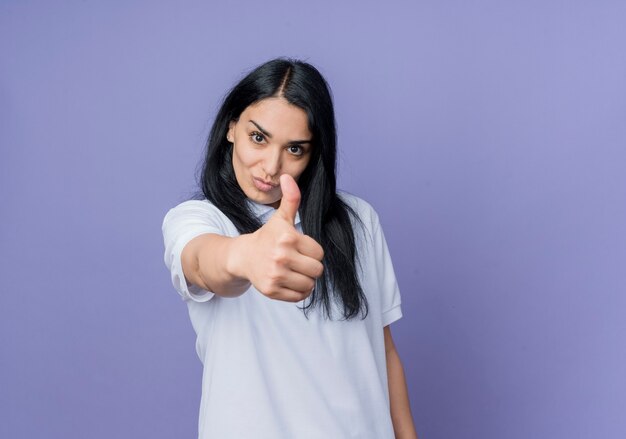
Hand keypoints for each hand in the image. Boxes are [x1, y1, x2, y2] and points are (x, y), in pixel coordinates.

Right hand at [244, 174, 323, 301]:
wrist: (243, 257)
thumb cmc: (267, 237)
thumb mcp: (280, 218)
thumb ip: (291, 199)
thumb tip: (288, 176)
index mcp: (288, 238)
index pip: (319, 253)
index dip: (312, 252)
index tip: (299, 249)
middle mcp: (281, 256)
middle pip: (317, 270)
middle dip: (311, 267)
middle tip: (298, 262)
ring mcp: (276, 275)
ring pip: (310, 284)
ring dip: (306, 280)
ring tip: (294, 272)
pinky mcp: (271, 290)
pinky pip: (299, 296)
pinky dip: (299, 292)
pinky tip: (290, 281)